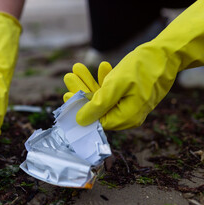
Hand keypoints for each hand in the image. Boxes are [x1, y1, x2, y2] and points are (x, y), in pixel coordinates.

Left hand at [64, 0, 203, 129]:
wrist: (168, 54)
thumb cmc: (143, 68)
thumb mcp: (116, 85)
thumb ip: (97, 104)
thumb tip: (80, 121)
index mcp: (125, 118)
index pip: (96, 120)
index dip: (80, 108)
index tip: (66, 95)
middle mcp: (128, 115)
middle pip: (97, 107)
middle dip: (81, 90)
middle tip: (68, 76)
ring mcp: (130, 105)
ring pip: (104, 96)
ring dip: (90, 82)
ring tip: (77, 67)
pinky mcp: (132, 95)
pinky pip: (114, 91)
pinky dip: (105, 80)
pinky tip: (101, 66)